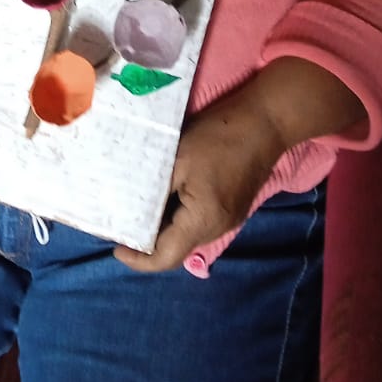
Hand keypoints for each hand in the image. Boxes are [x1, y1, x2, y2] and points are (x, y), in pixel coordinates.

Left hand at [114, 80, 285, 273]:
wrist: (265, 122)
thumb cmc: (218, 137)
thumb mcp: (176, 159)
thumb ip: (153, 189)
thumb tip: (129, 208)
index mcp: (202, 221)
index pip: (165, 258)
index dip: (138, 260)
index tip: (116, 248)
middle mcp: (217, 229)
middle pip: (176, 250)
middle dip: (148, 243)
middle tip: (122, 224)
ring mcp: (229, 221)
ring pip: (188, 237)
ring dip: (164, 230)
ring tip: (139, 210)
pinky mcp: (234, 209)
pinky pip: (200, 224)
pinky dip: (179, 219)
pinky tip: (167, 199)